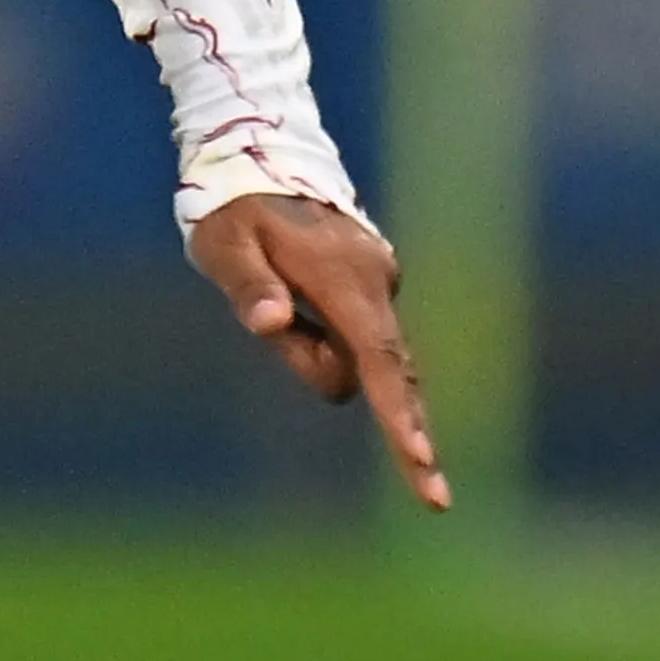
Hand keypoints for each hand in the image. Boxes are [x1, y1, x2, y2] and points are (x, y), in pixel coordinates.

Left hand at [186, 191, 451, 510]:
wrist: (263, 158)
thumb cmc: (233, 211)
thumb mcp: (224, 248)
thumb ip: (249, 288)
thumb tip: (271, 324)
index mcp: (342, 277)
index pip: (377, 360)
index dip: (398, 415)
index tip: (420, 458)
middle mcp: (375, 281)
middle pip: (391, 373)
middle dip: (405, 430)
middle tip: (436, 502)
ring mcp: (380, 282)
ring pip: (360, 357)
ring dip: (316, 354)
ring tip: (271, 308)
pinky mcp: (373, 286)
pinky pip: (356, 338)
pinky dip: (327, 340)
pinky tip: (292, 307)